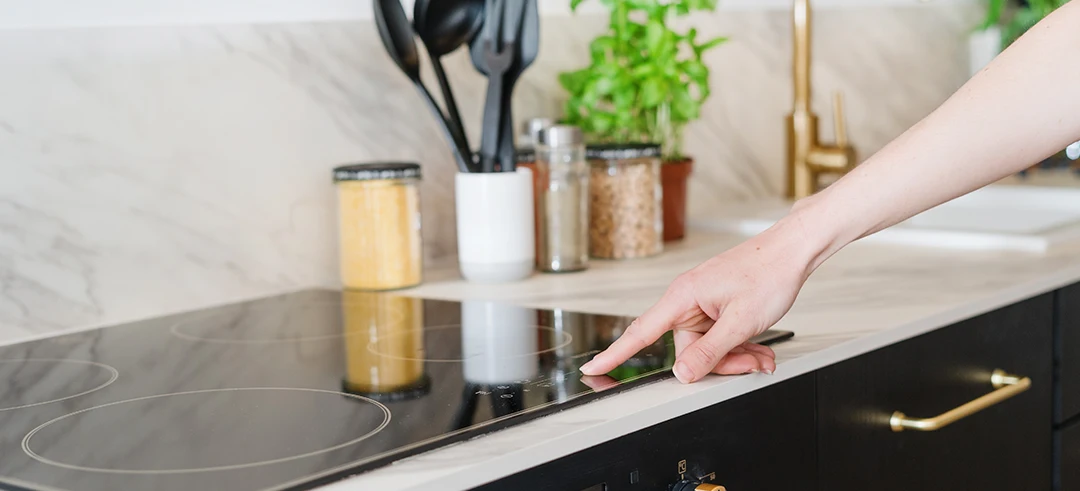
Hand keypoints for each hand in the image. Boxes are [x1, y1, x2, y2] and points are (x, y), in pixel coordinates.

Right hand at [579, 218, 823, 383]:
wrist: (792, 250)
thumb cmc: (768, 273)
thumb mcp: (740, 321)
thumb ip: (709, 351)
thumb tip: (681, 374)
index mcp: (683, 297)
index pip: (639, 332)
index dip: (614, 354)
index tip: (593, 368)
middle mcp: (687, 300)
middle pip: (687, 350)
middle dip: (720, 363)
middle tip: (752, 363)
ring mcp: (702, 303)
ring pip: (707, 347)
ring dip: (735, 356)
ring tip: (762, 354)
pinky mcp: (716, 306)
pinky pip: (718, 337)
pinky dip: (738, 346)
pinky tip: (759, 347)